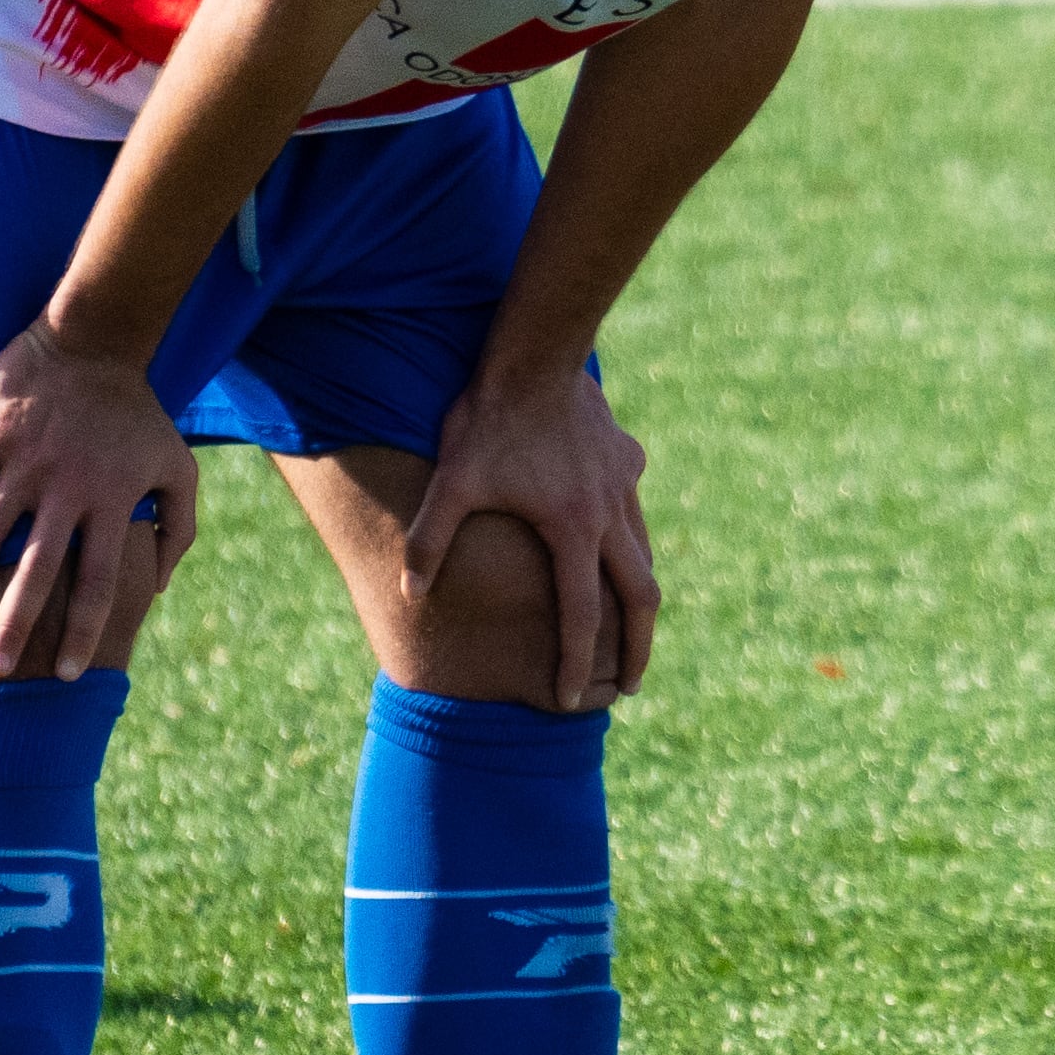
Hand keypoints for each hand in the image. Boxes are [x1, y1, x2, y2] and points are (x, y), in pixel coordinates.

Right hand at [0, 321, 199, 678]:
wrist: (96, 342)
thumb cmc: (139, 413)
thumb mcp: (179, 467)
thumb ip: (179, 527)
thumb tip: (160, 584)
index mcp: (111, 504)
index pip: (97, 583)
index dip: (81, 632)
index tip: (64, 674)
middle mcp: (65, 492)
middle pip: (36, 573)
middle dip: (14, 626)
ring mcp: (24, 465)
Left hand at [404, 365, 657, 713]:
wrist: (535, 353)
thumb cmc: (487, 420)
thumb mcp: (451, 482)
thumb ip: (429, 539)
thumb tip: (409, 592)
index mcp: (571, 532)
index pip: (580, 617)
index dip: (576, 664)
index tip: (573, 701)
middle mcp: (609, 516)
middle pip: (640, 599)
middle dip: (638, 649)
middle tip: (632, 686)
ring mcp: (624, 487)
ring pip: (644, 555)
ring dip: (638, 597)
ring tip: (630, 626)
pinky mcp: (627, 459)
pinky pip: (634, 511)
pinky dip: (629, 539)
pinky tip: (613, 539)